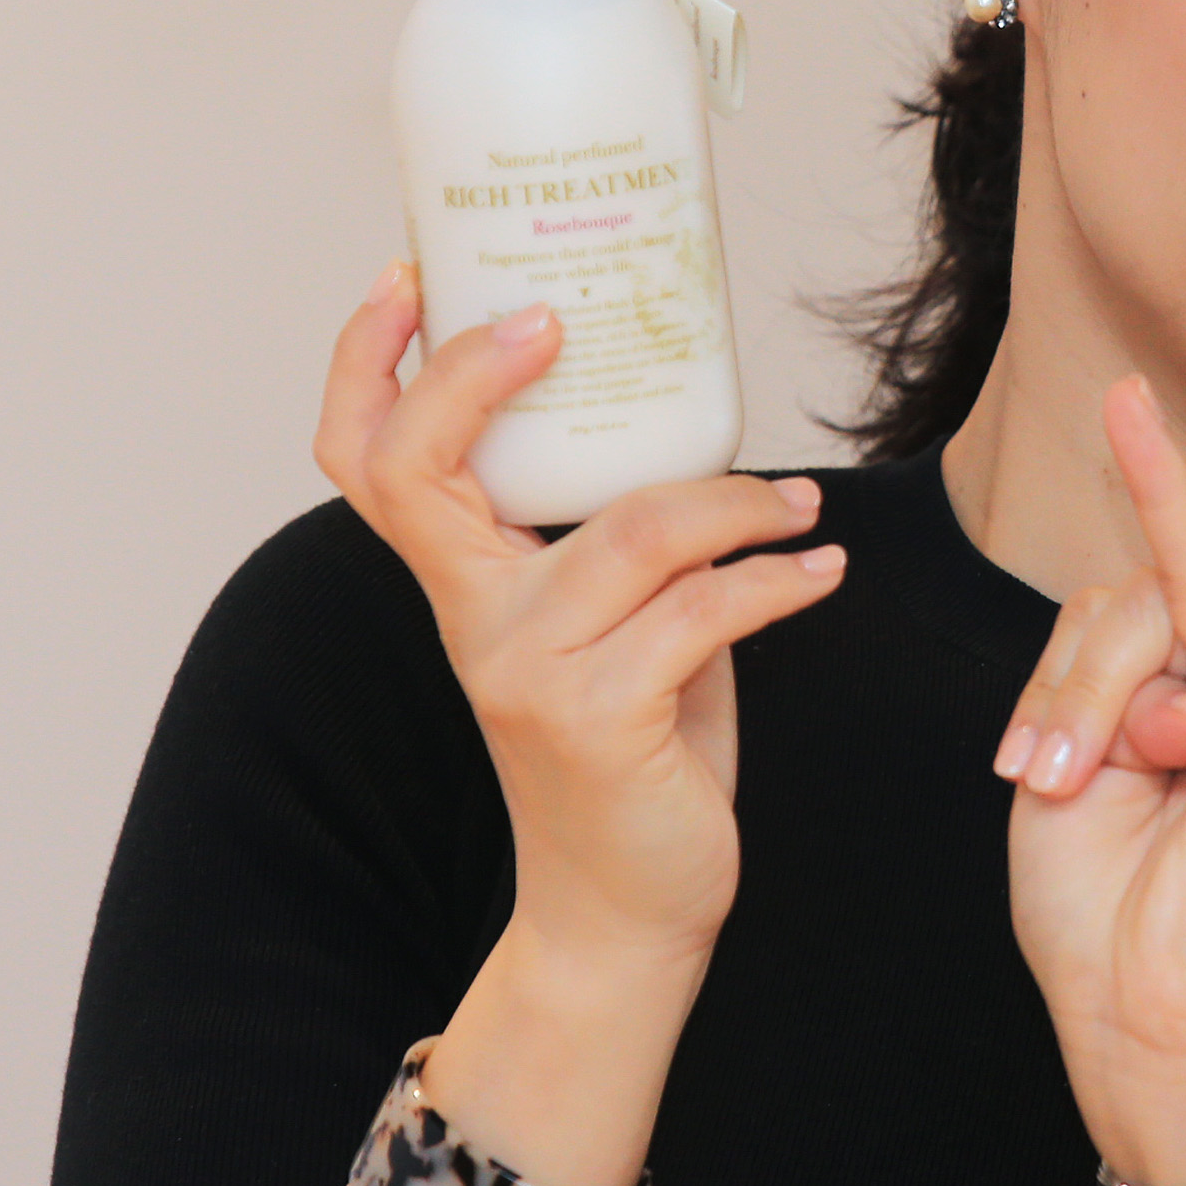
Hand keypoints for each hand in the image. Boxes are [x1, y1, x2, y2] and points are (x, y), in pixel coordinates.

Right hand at [314, 261, 847, 972]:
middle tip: (559, 319)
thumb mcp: (611, 627)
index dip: (364, 366)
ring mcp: (525, 671)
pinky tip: (821, 572)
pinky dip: (779, 580)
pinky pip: (705, 611)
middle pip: (428, 468)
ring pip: (634, 529)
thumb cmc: (633, 752)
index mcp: (463, 586)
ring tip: (800, 508)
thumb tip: (703, 439)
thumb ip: (626, 544)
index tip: (406, 278)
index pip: (368, 464)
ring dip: (738, 504)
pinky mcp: (599, 718)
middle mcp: (473, 621)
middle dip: (475, 372)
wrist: (630, 908)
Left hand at [997, 375, 1185, 1185]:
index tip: (1126, 394)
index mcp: (1176, 691)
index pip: (1135, 577)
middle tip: (1051, 773)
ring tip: (1100, 788)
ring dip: (1098, 701)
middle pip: (1125, 594)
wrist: (1142, 1018)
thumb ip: (1098, 682)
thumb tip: (1165, 658)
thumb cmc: (1101, 911)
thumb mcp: (1064, 771)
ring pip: (1159, 612)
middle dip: (1065, 678)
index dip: (1136, 483)